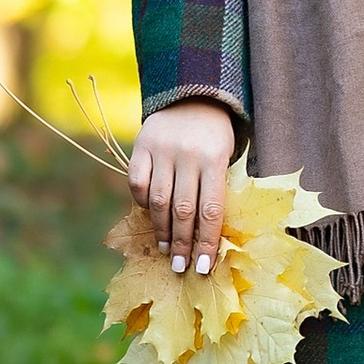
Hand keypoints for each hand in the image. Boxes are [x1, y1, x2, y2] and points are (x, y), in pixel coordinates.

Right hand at [129, 102, 239, 276]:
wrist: (194, 96)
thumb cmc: (215, 136)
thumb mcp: (226, 157)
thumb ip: (216, 189)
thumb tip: (209, 237)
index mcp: (214, 159)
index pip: (211, 209)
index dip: (206, 241)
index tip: (203, 268)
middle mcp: (187, 155)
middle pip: (183, 210)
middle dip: (183, 243)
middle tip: (181, 267)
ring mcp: (162, 150)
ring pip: (158, 200)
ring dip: (162, 230)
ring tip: (167, 249)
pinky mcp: (141, 146)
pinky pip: (137, 183)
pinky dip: (142, 202)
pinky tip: (149, 215)